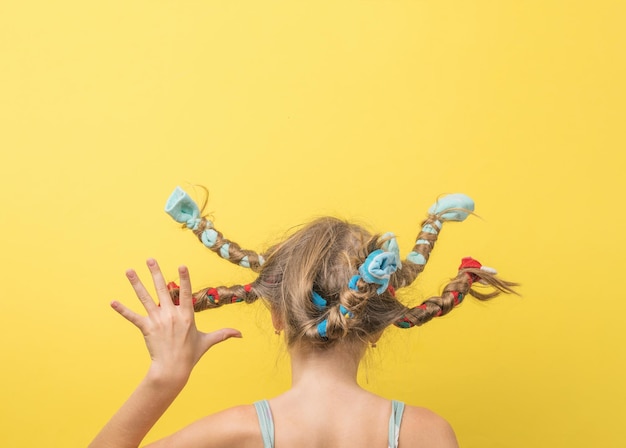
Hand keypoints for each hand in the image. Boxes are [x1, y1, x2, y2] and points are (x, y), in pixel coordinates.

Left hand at [111, 259, 241, 384]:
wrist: (173, 369)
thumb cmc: (191, 355)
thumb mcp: (208, 341)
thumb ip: (223, 334)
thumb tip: (241, 335)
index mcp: (186, 315)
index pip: (185, 292)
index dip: (184, 278)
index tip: (181, 265)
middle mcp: (171, 314)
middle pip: (162, 289)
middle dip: (155, 273)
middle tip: (150, 259)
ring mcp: (157, 320)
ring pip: (145, 298)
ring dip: (136, 283)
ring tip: (129, 271)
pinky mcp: (146, 328)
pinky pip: (133, 317)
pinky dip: (122, 310)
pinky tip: (112, 302)